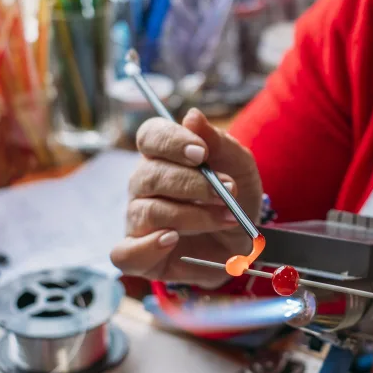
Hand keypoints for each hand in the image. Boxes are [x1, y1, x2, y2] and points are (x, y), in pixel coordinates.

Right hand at [110, 108, 262, 287]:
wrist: (247, 241)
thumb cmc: (237, 197)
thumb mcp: (240, 166)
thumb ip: (219, 142)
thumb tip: (192, 116)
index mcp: (164, 156)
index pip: (150, 136)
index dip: (172, 141)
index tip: (201, 153)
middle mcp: (144, 186)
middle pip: (149, 175)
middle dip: (193, 184)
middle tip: (226, 192)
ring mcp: (139, 221)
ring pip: (148, 211)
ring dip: (193, 216)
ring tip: (227, 218)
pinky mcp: (140, 255)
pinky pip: (124, 253)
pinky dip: (147, 247)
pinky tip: (172, 240)